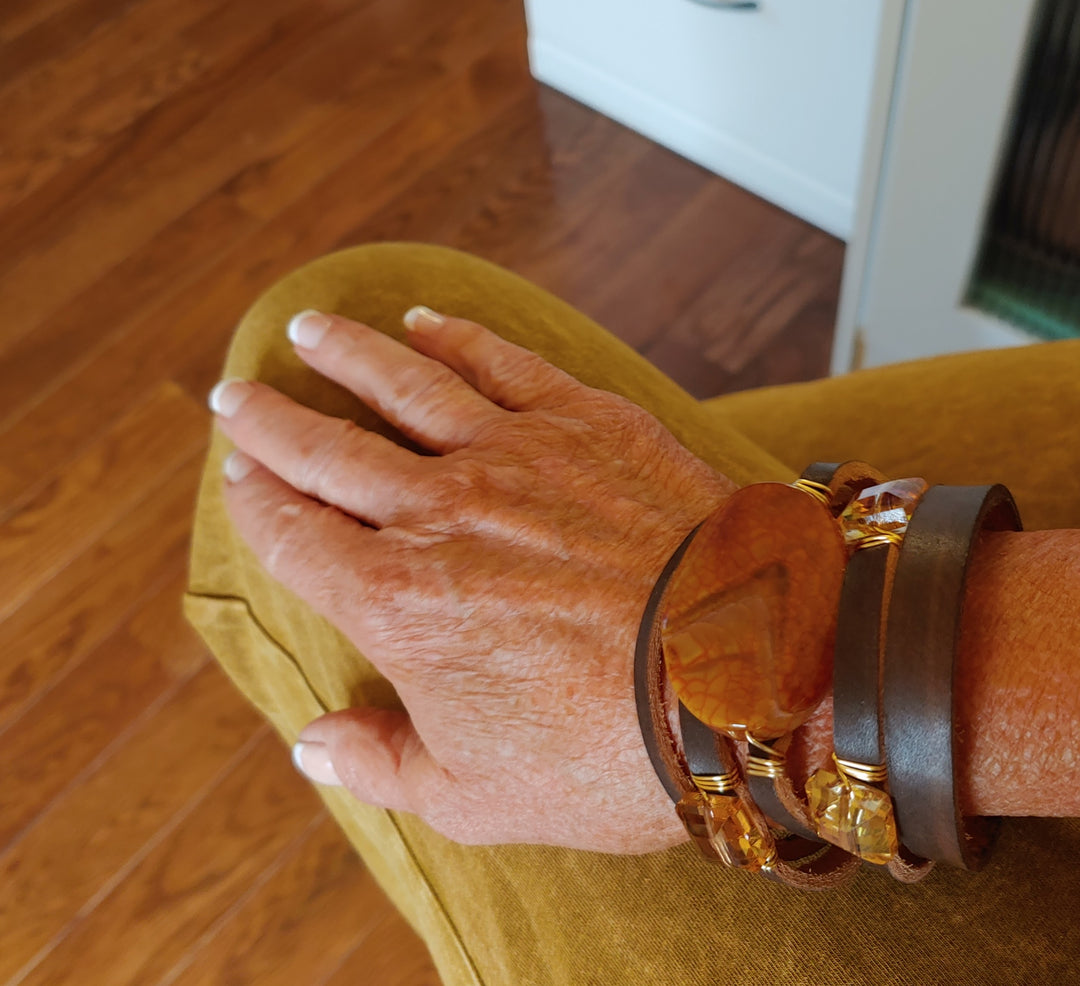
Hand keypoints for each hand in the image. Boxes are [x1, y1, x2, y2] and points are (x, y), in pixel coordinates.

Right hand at [211, 307, 733, 852]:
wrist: (748, 676)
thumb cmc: (612, 750)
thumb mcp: (478, 796)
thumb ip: (382, 765)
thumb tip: (313, 747)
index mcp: (395, 603)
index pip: (294, 538)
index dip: (257, 507)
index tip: (239, 481)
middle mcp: (437, 512)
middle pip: (327, 452)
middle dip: (271, 423)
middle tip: (234, 396)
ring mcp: (511, 454)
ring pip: (403, 386)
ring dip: (347, 356)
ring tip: (309, 330)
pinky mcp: (584, 420)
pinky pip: (501, 363)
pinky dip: (456, 338)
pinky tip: (425, 321)